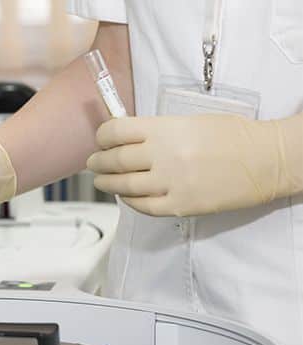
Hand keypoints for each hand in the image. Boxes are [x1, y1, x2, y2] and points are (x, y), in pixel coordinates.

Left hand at [87, 114, 302, 216]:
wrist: (267, 160)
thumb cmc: (233, 136)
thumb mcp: (191, 121)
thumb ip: (157, 131)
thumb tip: (127, 139)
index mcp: (165, 129)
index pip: (116, 131)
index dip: (102, 137)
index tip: (100, 140)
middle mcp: (163, 156)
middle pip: (115, 160)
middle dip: (99, 162)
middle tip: (94, 163)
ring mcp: (170, 183)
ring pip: (123, 185)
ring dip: (107, 183)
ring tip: (102, 181)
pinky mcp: (179, 205)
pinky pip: (143, 206)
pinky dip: (129, 200)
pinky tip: (126, 196)